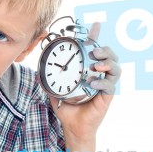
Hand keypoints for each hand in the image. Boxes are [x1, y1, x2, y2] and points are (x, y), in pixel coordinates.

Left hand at [49, 22, 120, 143]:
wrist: (72, 126)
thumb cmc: (66, 106)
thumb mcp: (54, 89)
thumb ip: (48, 78)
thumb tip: (37, 68)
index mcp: (87, 69)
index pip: (94, 49)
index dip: (95, 36)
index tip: (95, 25)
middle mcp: (98, 74)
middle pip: (109, 55)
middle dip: (104, 48)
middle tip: (93, 50)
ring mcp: (104, 84)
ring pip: (115, 67)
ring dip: (107, 62)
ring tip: (96, 64)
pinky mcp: (107, 96)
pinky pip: (110, 85)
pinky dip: (102, 81)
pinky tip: (92, 83)